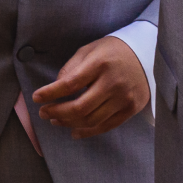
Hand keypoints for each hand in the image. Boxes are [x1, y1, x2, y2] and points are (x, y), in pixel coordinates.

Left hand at [32, 34, 149, 138]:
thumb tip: (57, 88)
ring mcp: (124, 98)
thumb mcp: (89, 50)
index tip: (36, 98)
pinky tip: (73, 131)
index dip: (50, 93)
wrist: (146, 55)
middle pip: (80, 107)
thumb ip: (71, 68)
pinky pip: (106, 126)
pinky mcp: (131, 109)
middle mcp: (113, 83)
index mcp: (100, 64)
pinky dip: (87, 132)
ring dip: (69, 123)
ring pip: (91, 120)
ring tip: (55, 120)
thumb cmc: (111, 51)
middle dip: (57, 112)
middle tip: (43, 113)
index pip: (70, 83)